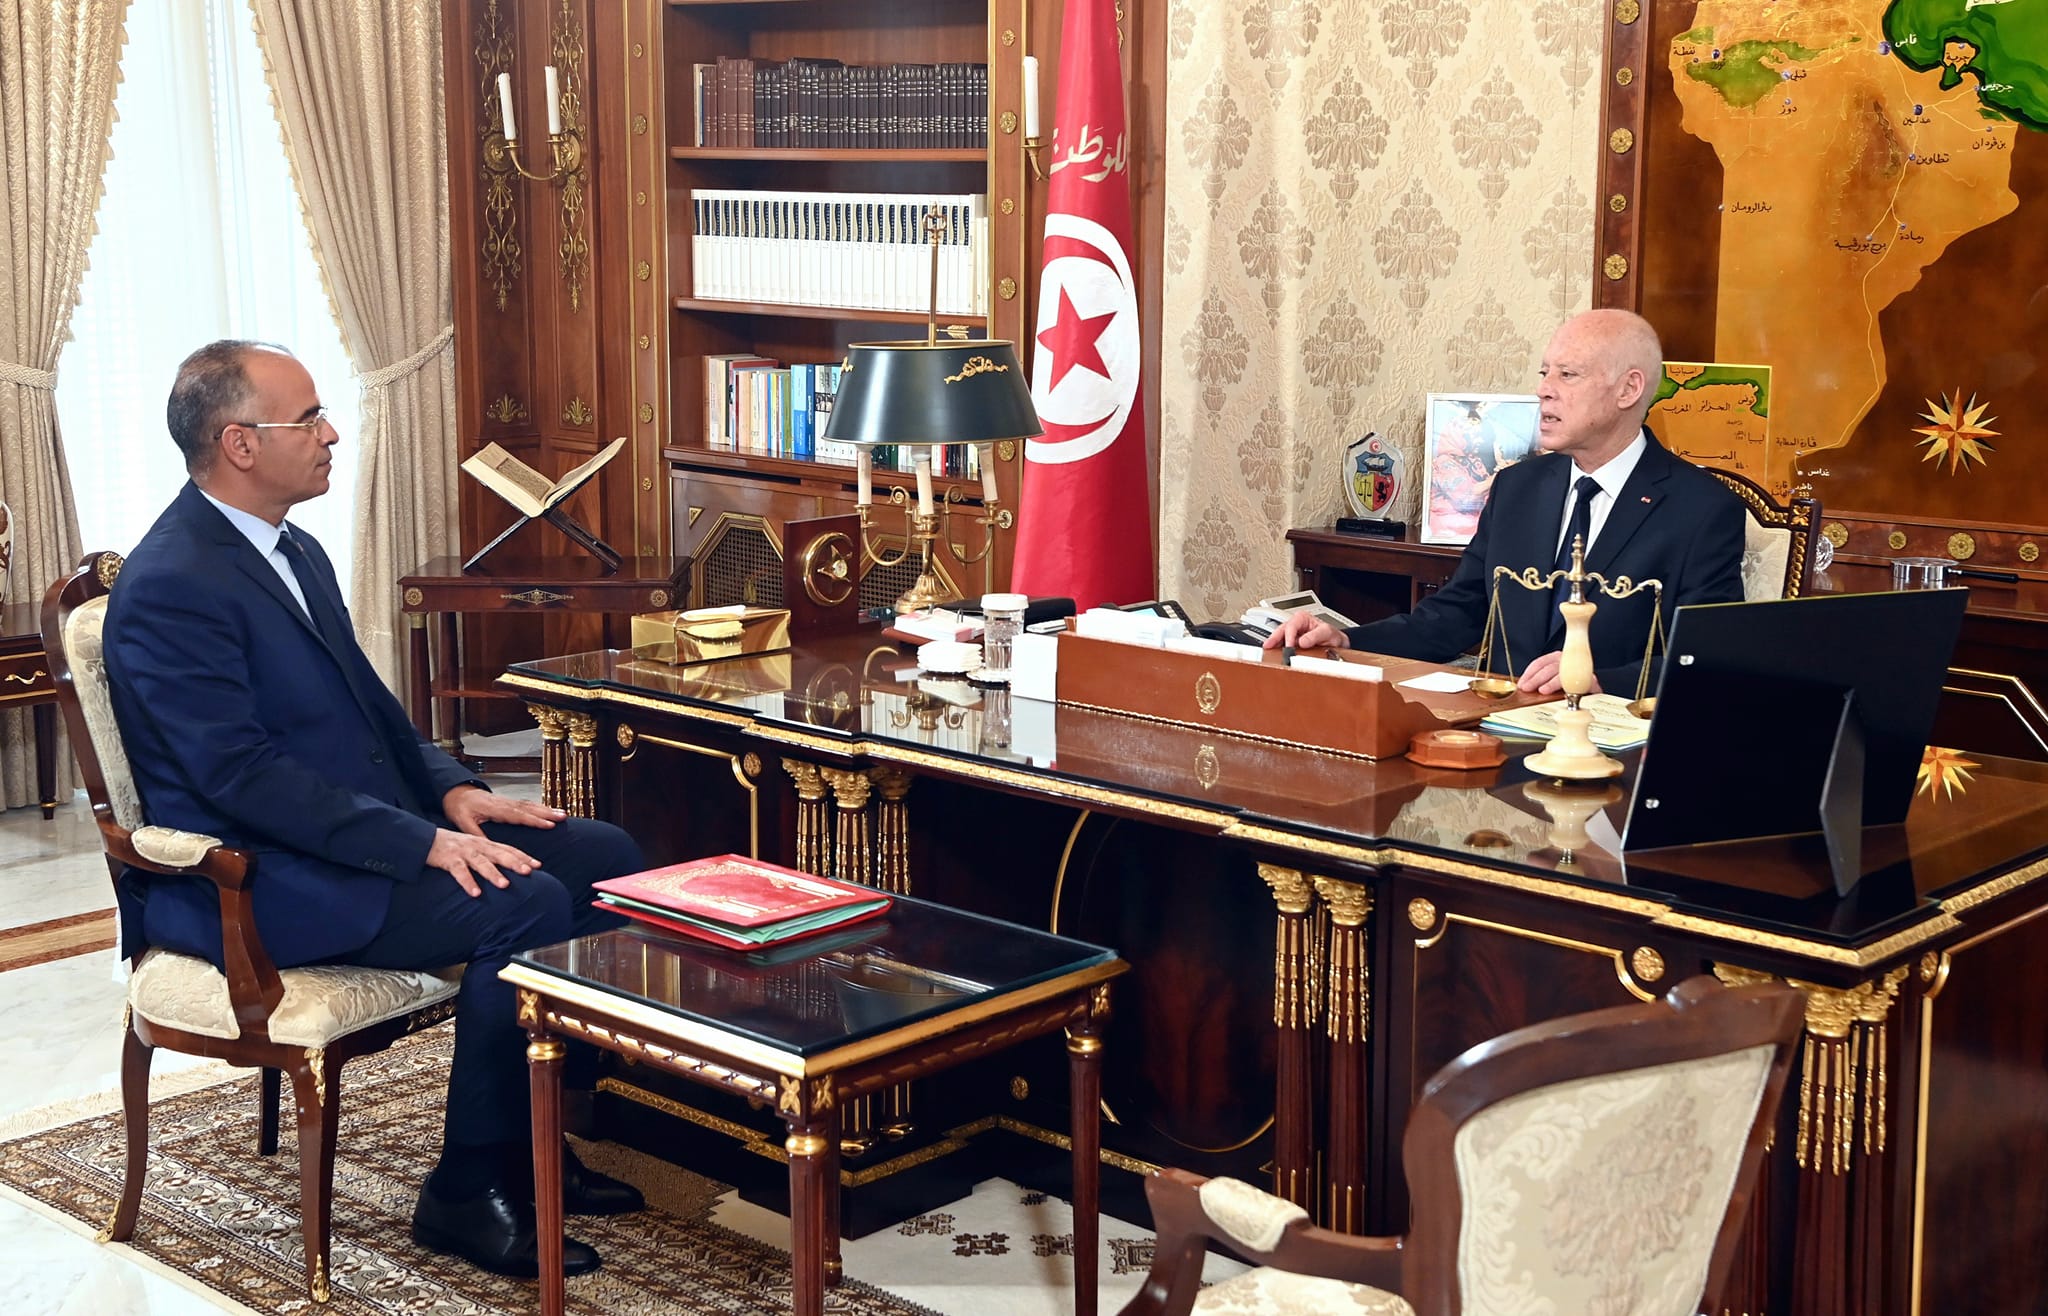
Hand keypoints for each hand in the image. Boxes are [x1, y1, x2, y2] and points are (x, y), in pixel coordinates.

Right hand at [426, 826, 537, 897]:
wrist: (425, 839)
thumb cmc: (454, 848)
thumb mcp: (475, 849)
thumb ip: (490, 857)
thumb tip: (508, 871)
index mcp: (485, 844)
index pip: (508, 849)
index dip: (523, 857)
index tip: (538, 866)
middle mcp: (478, 846)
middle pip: (499, 854)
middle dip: (515, 863)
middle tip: (529, 872)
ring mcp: (464, 852)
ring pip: (481, 863)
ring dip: (493, 874)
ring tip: (505, 885)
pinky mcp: (449, 859)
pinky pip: (459, 872)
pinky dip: (468, 882)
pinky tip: (475, 893)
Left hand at [442, 783, 565, 835]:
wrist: (456, 792)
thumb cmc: (459, 807)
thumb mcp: (463, 822)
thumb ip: (477, 833)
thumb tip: (489, 847)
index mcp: (495, 808)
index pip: (518, 815)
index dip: (534, 820)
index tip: (548, 824)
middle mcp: (504, 803)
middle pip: (529, 808)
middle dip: (547, 813)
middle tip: (563, 817)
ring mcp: (508, 802)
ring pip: (530, 805)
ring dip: (547, 809)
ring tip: (563, 814)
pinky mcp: (509, 802)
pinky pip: (527, 804)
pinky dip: (541, 807)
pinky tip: (550, 811)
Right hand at [1265, 609, 1348, 650]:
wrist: (1337, 644)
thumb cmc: (1332, 636)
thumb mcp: (1327, 633)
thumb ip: (1315, 636)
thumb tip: (1302, 641)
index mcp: (1303, 618)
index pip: (1291, 626)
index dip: (1288, 637)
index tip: (1289, 646)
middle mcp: (1296, 625)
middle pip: (1281, 630)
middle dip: (1273, 638)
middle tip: (1268, 646)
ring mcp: (1293, 634)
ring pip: (1279, 637)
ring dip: (1273, 644)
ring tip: (1267, 651)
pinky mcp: (1292, 643)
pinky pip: (1282, 644)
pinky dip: (1277, 649)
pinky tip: (1274, 654)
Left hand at [1516, 652, 1602, 695]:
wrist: (1592, 690)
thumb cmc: (1569, 685)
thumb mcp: (1552, 679)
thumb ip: (1540, 681)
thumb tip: (1524, 688)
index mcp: (1556, 658)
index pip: (1540, 663)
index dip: (1529, 674)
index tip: (1521, 684)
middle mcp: (1567, 661)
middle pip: (1549, 668)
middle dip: (1536, 679)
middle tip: (1527, 688)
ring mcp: (1580, 670)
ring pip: (1563, 675)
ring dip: (1552, 683)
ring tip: (1543, 690)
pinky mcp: (1591, 681)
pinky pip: (1580, 685)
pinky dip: (1571, 689)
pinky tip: (1564, 695)